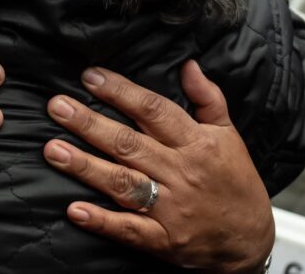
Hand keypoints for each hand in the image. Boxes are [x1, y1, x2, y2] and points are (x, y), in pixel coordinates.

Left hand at [43, 62, 272, 273]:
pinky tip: (75, 209)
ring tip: (53, 150)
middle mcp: (181, 172)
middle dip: (89, 124)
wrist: (251, 240)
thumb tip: (188, 64)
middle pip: (129, 144)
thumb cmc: (237, 182)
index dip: (121, 92)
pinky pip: (129, 229)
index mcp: (196, 143)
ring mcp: (171, 208)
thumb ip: (207, 98)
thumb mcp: (228, 135)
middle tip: (57, 107)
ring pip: (123, 183)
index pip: (154, 110)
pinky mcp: (164, 240)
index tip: (90, 77)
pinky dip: (101, 221)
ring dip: (86, 167)